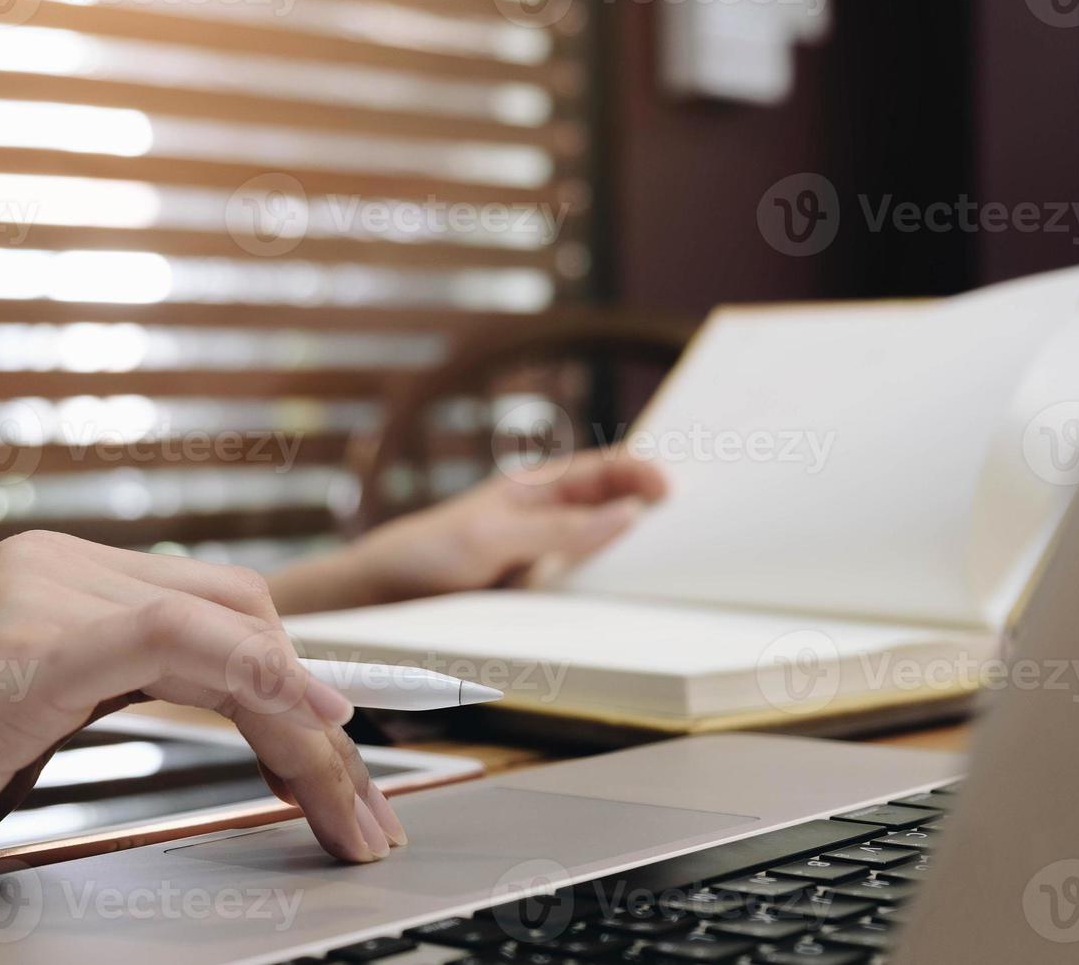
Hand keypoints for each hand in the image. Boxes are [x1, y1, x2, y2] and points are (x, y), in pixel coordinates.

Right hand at [0, 533, 407, 909]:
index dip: (295, 678)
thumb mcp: (32, 717)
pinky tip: (312, 732)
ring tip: (348, 807)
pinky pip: (187, 643)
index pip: (215, 609)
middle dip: (320, 711)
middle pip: (243, 614)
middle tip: (362, 801)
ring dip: (311, 727)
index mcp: (57, 573)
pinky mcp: (38, 638)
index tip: (345, 753)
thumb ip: (116, 688)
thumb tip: (226, 699)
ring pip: (235, 630)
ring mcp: (48, 591)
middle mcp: (59, 562)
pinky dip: (267, 685)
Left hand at [275, 450, 666, 611]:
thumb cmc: (426, 553)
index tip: (674, 488)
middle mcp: (548, 520)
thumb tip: (628, 513)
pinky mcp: (538, 598)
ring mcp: (545, 560)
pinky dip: (611, 595)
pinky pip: (585, 592)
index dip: (644, 470)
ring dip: (637, 559)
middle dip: (656, 512)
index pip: (606, 468)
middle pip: (616, 508)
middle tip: (701, 526)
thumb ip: (559, 527)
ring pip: (606, 552)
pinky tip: (634, 609)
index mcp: (539, 488)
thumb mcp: (494, 537)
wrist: (377, 602)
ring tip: (677, 571)